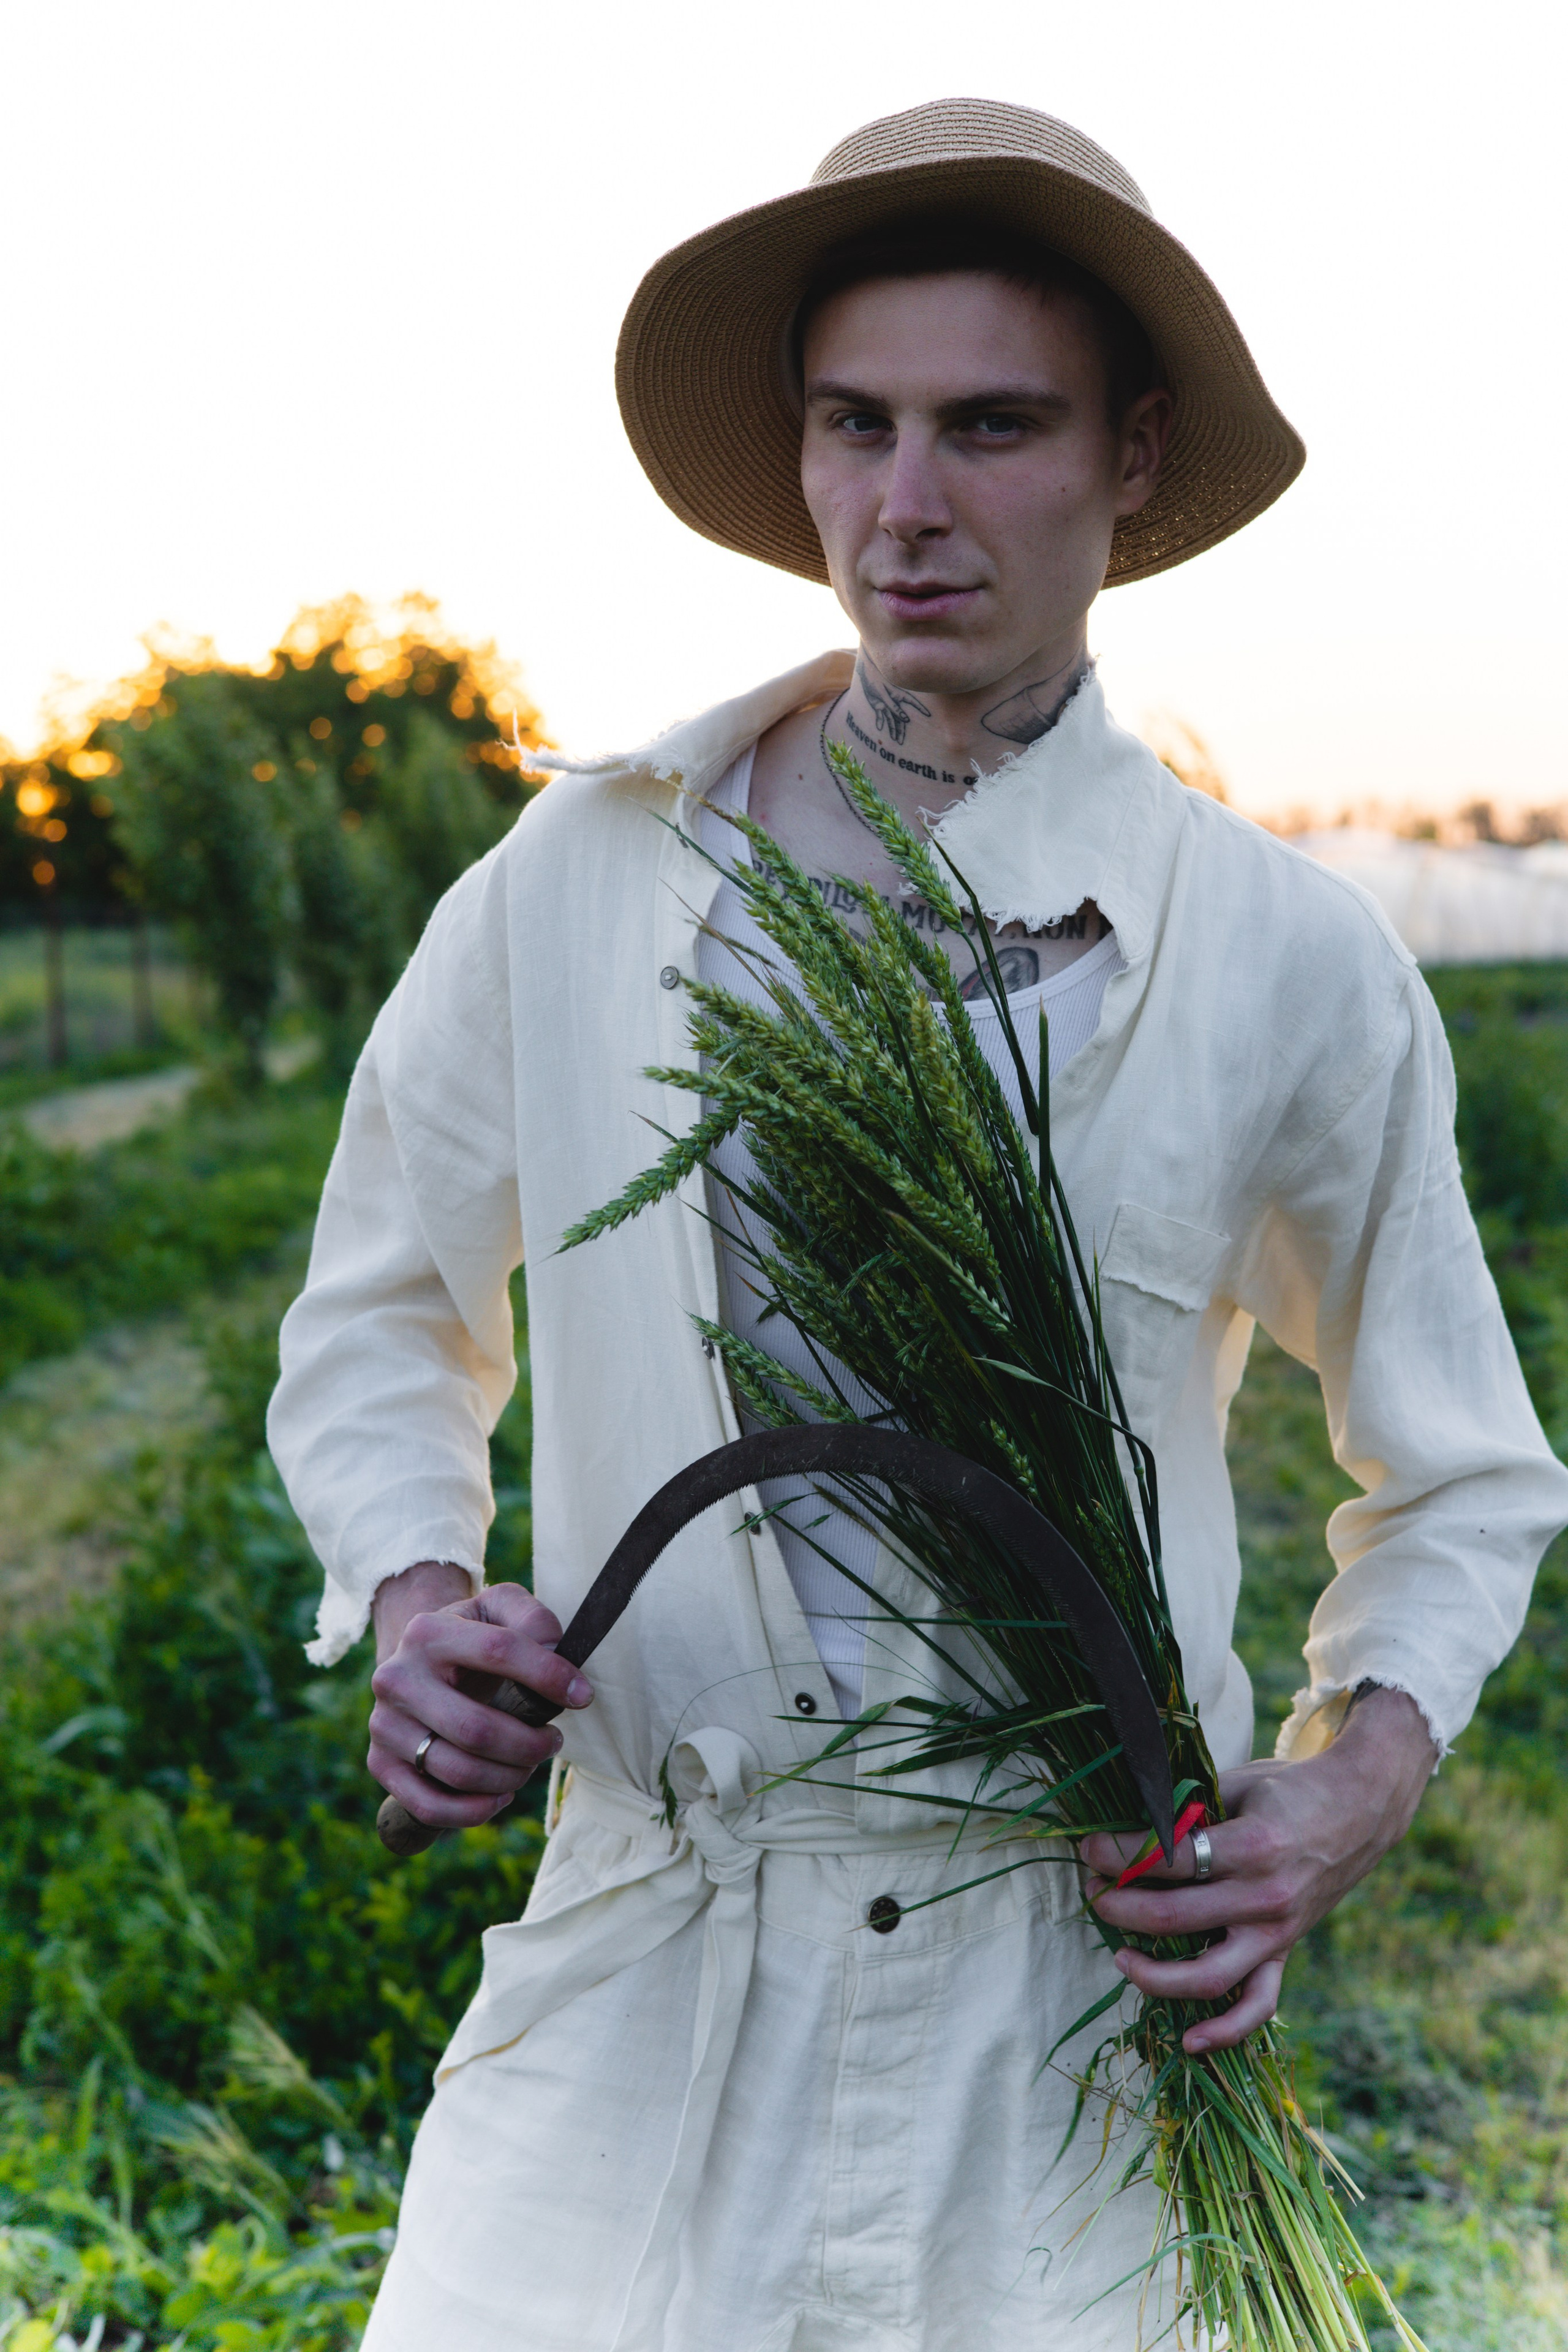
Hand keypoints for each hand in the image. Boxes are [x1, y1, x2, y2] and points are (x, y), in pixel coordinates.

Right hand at [368, 1562, 593, 1830]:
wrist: (421, 1660)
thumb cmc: (475, 1636)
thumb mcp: (502, 1607)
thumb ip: (534, 1618)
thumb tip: (555, 1652)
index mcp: (428, 1631)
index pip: (499, 1651)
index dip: (549, 1675)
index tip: (583, 1696)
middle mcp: (395, 1677)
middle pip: (476, 1729)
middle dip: (529, 1744)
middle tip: (554, 1740)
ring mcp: (383, 1724)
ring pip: (456, 1771)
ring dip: (510, 1777)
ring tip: (529, 1764)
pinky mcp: (380, 1763)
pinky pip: (428, 1806)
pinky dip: (474, 1811)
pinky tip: (500, 1796)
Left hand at [1079, 1687, 1436, 2053]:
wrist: (1360, 1810)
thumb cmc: (1289, 1790)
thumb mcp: (1238, 1783)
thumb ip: (1189, 1809)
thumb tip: (1126, 1825)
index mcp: (1252, 1846)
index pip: (1166, 1859)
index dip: (1118, 1855)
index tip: (1088, 1848)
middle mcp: (1265, 1897)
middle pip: (1174, 1918)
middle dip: (1119, 1907)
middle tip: (1091, 1891)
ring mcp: (1277, 1932)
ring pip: (1209, 1977)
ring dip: (1155, 1975)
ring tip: (1119, 1956)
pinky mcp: (1285, 1951)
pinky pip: (1257, 2005)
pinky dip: (1224, 2030)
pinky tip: (1188, 2041)